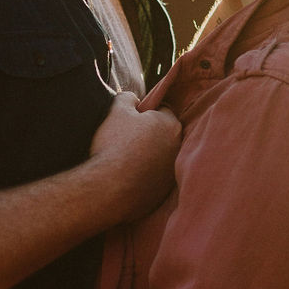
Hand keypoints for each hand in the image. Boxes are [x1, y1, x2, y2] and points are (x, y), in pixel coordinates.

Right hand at [88, 92, 181, 223]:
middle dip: (150, 133)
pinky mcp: (164, 191)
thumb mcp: (116, 110)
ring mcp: (172, 171)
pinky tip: (128, 175)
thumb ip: (128, 97)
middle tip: (127, 138)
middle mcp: (178, 148)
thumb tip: (134, 99)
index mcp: (171, 125)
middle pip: (164, 134)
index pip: (162, 110)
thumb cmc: (114, 144)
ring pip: (161, 156)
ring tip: (126, 158)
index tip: (131, 120)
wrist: (109, 187)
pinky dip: (145, 174)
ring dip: (149, 154)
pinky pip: (155, 176)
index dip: (145, 112)